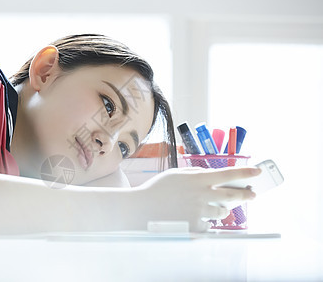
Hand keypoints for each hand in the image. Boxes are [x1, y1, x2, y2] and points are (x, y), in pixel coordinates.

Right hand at [141, 166, 259, 231]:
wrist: (141, 208)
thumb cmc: (157, 190)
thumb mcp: (176, 174)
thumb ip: (195, 173)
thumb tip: (212, 174)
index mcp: (197, 179)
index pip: (228, 173)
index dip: (245, 172)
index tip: (257, 171)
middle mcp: (201, 194)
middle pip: (232, 195)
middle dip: (245, 195)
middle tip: (252, 195)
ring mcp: (199, 211)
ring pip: (222, 212)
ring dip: (220, 210)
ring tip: (209, 208)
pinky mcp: (195, 225)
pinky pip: (208, 226)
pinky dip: (204, 222)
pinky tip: (191, 219)